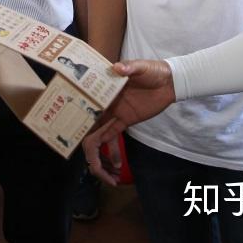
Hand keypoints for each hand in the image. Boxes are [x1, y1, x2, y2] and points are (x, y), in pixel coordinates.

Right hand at [82, 59, 175, 184]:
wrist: (170, 81)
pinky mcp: (125, 121)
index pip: (85, 106)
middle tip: (95, 170)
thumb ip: (130, 67)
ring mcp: (114, 114)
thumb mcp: (142, 66)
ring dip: (99, 157)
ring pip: (99, 138)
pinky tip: (115, 167)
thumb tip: (117, 68)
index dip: (76, 120)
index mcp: (104, 90)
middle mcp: (104, 103)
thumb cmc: (153, 70)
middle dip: (89, 151)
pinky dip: (112, 153)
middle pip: (88, 128)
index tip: (71, 136)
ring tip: (109, 176)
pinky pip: (113, 138)